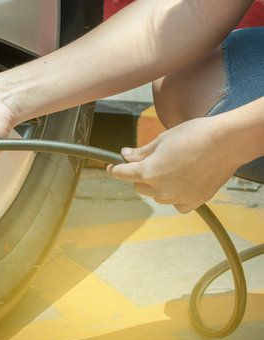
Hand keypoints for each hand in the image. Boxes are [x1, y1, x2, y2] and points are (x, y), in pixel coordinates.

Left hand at [107, 117, 239, 212]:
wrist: (227, 142)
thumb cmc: (195, 135)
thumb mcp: (162, 139)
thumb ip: (142, 152)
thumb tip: (126, 155)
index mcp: (149, 171)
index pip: (123, 174)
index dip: (115, 169)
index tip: (111, 167)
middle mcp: (161, 189)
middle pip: (139, 186)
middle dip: (139, 175)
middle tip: (150, 162)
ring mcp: (177, 198)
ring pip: (157, 195)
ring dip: (157, 185)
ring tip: (173, 168)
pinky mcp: (193, 202)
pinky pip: (176, 204)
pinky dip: (175, 196)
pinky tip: (182, 184)